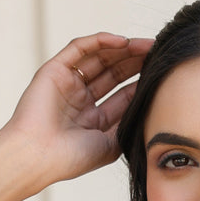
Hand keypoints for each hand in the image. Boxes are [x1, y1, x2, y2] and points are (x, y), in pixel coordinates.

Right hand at [4, 32, 153, 187]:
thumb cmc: (71, 159)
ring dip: (123, 50)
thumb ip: (128, 123)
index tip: (162, 75)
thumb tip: (150, 105)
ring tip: (145, 45)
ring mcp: (68, 84)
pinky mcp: (55, 70)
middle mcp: (81, 100)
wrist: (37, 156)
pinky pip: (80, 48)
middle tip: (157, 53)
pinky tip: (122, 42)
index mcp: (93, 121)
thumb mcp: (111, 145)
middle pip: (113, 73)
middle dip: (135, 62)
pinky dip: (100, 42)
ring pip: (99, 58)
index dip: (141, 83)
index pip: (122, 95)